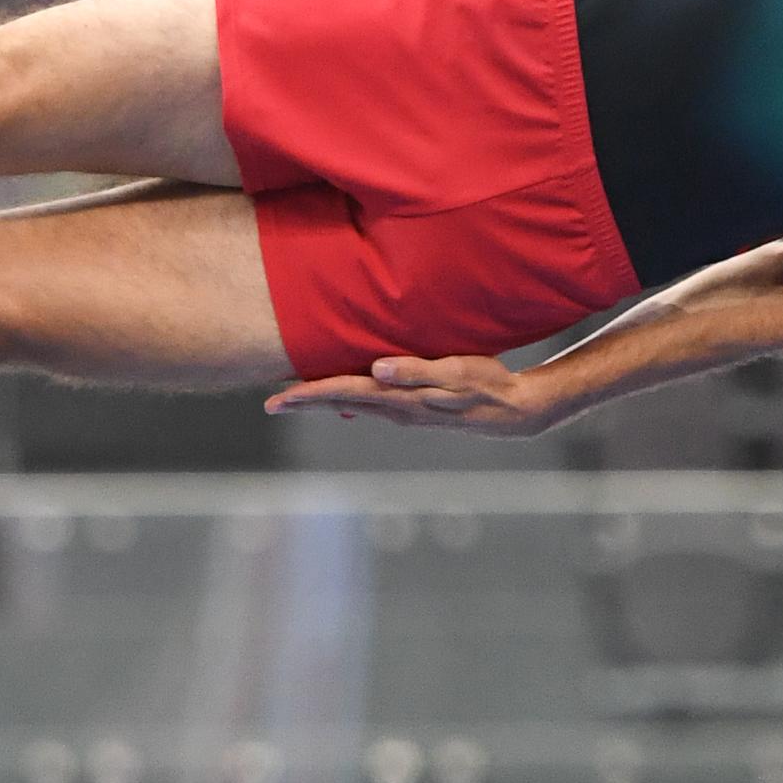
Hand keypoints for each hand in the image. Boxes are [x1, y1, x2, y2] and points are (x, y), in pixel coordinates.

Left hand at [265, 354, 558, 436]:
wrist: (512, 412)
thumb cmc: (485, 385)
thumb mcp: (454, 373)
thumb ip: (415, 370)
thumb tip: (376, 370)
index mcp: (398, 398)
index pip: (342, 392)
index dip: (307, 395)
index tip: (276, 400)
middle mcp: (394, 409)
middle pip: (339, 403)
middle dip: (304, 402)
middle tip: (270, 404)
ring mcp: (403, 413)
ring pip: (352, 405)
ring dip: (322, 401)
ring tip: (295, 398)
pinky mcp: (412, 411)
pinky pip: (370, 406)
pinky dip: (348, 402)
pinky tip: (341, 401)